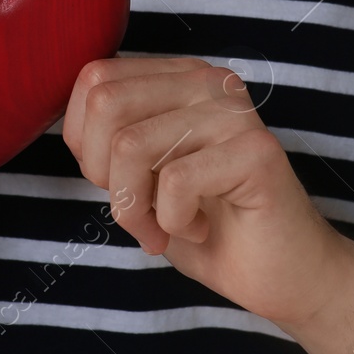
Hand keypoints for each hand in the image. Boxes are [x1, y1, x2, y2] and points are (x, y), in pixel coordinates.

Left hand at [61, 54, 349, 330]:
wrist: (284, 276)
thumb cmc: (210, 227)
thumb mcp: (142, 175)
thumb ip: (110, 136)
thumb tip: (70, 119)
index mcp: (180, 77)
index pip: (94, 80)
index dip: (86, 144)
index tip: (119, 184)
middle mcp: (209, 80)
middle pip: (106, 104)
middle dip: (106, 174)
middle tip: (141, 210)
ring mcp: (235, 111)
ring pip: (131, 144)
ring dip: (136, 207)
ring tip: (168, 226)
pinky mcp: (257, 150)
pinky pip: (175, 181)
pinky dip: (172, 222)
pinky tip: (200, 228)